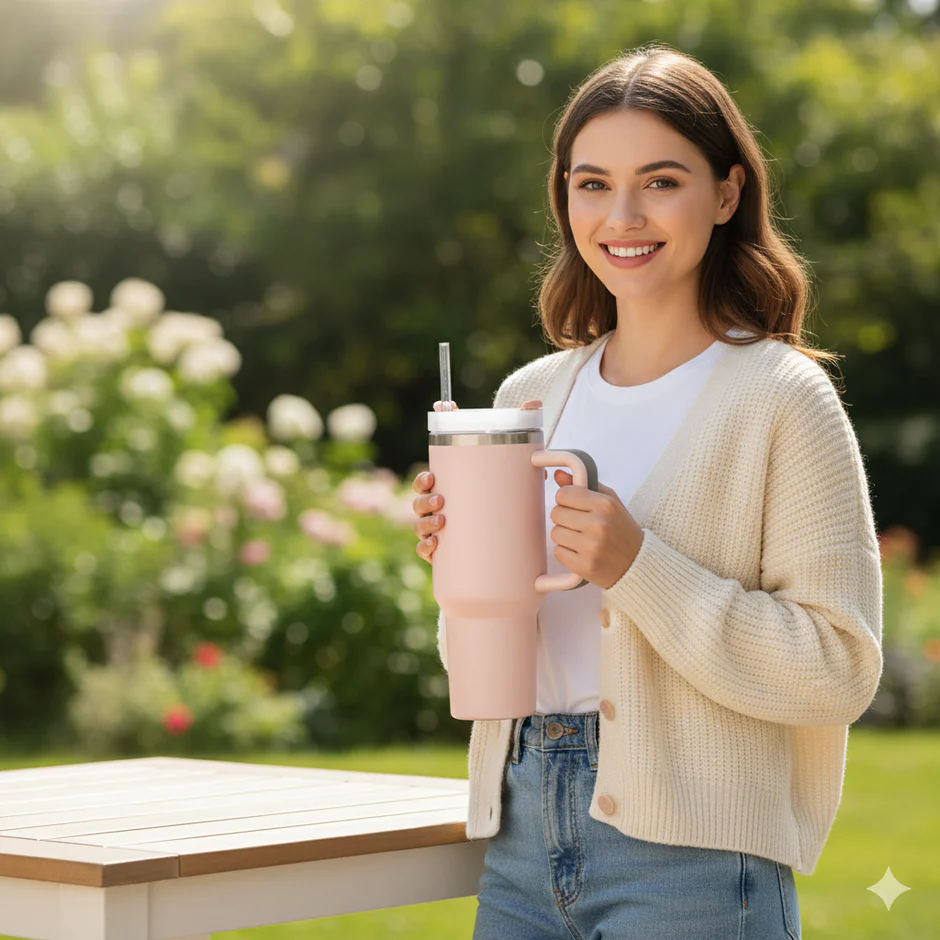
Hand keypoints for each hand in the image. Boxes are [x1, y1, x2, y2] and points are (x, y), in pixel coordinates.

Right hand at [415, 399, 543, 562]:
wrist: (519, 534)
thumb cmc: (510, 494)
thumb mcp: (517, 464)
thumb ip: (522, 432)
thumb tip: (533, 402)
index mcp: (452, 486)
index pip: (429, 478)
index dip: (424, 477)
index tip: (431, 476)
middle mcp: (442, 506)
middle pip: (420, 501)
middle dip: (423, 499)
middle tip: (440, 499)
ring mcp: (442, 529)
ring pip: (421, 525)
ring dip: (424, 523)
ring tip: (442, 522)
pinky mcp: (447, 550)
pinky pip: (428, 551)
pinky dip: (426, 549)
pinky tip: (434, 546)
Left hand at [549, 468, 644, 589]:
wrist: (638, 562)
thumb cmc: (622, 529)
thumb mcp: (610, 502)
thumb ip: (584, 485)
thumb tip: (558, 475)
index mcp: (605, 505)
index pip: (563, 494)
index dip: (566, 499)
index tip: (575, 506)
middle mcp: (598, 525)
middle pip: (556, 513)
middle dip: (564, 517)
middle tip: (579, 524)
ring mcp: (591, 547)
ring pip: (555, 533)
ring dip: (565, 535)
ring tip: (581, 538)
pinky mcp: (584, 566)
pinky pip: (558, 552)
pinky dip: (566, 552)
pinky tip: (581, 551)